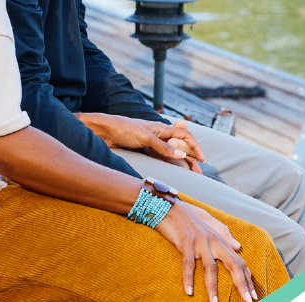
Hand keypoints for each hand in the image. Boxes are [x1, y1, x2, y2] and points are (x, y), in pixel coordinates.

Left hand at [75, 114, 203, 171]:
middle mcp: (158, 135)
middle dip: (191, 158)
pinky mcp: (143, 151)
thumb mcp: (144, 137)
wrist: (102, 131)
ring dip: (181, 164)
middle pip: (179, 147)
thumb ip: (162, 147)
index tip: (201, 160)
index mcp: (161, 128)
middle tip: (198, 174)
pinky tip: (173, 173)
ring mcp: (151, 144)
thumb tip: (181, 155)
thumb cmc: (122, 128)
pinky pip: (160, 159)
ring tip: (190, 176)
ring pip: (171, 155)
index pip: (184, 135)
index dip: (195, 146)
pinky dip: (168, 165)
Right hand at [157, 200, 256, 299]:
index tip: (253, 294)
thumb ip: (224, 233)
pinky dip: (188, 278)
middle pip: (232, 264)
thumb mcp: (208, 222)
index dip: (247, 278)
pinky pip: (188, 264)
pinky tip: (189, 291)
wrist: (167, 205)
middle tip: (248, 301)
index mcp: (219, 238)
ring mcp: (199, 241)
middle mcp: (213, 240)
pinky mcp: (185, 242)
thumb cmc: (187, 215)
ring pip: (211, 268)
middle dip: (241, 284)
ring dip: (212, 288)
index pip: (238, 260)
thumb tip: (238, 245)